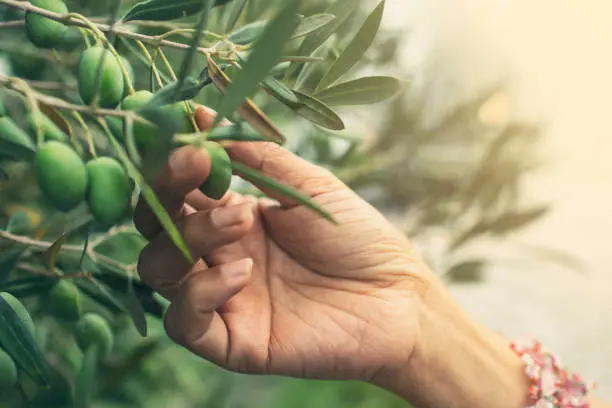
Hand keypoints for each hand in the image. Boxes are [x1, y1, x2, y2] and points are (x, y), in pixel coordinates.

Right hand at [134, 107, 433, 382]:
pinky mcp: (232, 341)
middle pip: (156, 227)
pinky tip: (242, 272)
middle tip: (195, 167)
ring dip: (189, 237)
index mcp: (233, 216)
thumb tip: (201, 113)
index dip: (170, 165)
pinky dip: (201, 293)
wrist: (396, 296)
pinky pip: (186, 322)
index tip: (186, 140)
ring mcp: (222, 297)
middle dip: (165, 193)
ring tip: (242, 221)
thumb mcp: (306, 186)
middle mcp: (218, 254)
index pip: (176, 191)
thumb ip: (254, 156)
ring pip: (161, 270)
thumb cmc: (356, 237)